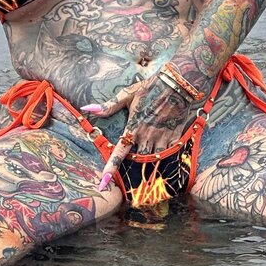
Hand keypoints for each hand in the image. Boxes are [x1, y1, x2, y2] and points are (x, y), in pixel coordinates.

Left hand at [82, 75, 196, 190]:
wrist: (177, 84)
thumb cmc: (150, 88)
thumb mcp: (127, 95)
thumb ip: (109, 106)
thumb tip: (88, 109)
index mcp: (133, 128)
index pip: (119, 153)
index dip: (111, 167)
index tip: (104, 181)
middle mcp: (147, 136)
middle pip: (139, 159)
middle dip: (136, 162)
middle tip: (134, 162)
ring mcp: (161, 138)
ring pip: (154, 158)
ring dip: (150, 158)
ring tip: (150, 154)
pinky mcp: (174, 137)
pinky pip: (169, 152)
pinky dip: (165, 152)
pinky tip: (164, 147)